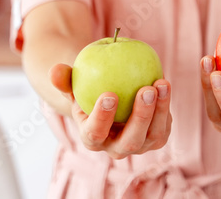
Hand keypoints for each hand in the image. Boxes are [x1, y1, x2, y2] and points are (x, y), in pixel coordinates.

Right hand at [49, 63, 171, 159]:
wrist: (109, 100)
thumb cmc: (87, 90)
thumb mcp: (74, 85)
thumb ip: (64, 79)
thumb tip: (55, 71)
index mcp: (92, 139)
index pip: (95, 134)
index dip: (102, 118)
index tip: (109, 94)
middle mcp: (116, 148)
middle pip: (130, 141)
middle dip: (140, 117)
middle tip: (146, 90)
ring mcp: (139, 146)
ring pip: (153, 135)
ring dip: (159, 110)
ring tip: (161, 83)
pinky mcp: (156, 138)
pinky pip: (164, 125)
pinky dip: (166, 105)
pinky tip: (165, 84)